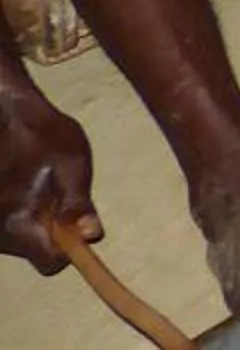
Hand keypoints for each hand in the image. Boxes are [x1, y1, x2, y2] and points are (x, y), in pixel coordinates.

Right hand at [0, 81, 96, 272]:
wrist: (7, 114)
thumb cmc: (42, 136)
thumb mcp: (72, 164)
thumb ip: (78, 204)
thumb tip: (92, 237)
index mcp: (18, 226)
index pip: (50, 263)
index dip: (71, 250)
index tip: (79, 229)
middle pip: (36, 250)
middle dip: (53, 231)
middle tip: (59, 194)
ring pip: (24, 237)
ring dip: (38, 219)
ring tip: (40, 182)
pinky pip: (12, 224)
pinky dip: (23, 210)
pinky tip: (26, 183)